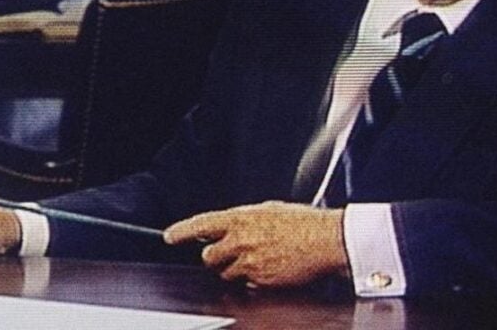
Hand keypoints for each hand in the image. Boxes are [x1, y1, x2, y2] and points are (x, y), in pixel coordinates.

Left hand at [163, 201, 347, 287]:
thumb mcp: (268, 210)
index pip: (201, 224)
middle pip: (208, 257)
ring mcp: (249, 262)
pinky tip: (269, 268)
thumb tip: (230, 226)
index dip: (181, 231)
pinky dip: (253, 280)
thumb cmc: (303, 223)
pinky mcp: (260, 280)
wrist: (326, 240)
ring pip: (225, 273)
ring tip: (257, 259)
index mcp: (240, 218)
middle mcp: (240, 240)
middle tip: (231, 253)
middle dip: (215, 257)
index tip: (170, 236)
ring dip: (235, 269)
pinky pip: (246, 284)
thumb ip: (244, 220)